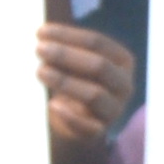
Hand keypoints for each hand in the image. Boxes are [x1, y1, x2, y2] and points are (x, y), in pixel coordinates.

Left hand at [33, 23, 133, 147]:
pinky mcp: (100, 131)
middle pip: (99, 66)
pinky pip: (88, 126)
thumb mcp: (74, 62)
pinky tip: (52, 105)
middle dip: (66, 55)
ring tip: (40, 71)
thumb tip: (42, 33)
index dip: (68, 36)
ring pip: (94, 94)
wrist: (75, 121)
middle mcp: (124, 84)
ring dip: (65, 81)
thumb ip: (65, 47)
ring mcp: (115, 109)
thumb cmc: (74, 81)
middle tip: (39, 49)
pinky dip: (70, 116)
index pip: (97, 43)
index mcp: (122, 61)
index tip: (41, 32)